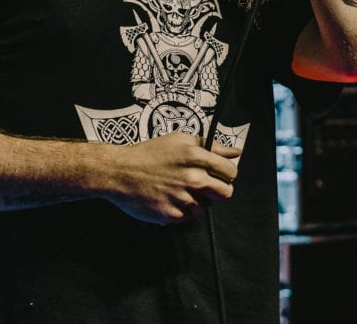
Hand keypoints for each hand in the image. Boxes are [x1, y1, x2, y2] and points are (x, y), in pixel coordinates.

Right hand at [104, 132, 240, 225]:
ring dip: (194, 199)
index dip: (226, 173)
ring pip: (203, 205)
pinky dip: (179, 209)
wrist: (119, 172)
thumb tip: (236, 152)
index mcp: (197, 157)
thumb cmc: (150, 153)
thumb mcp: (180, 140)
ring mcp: (182, 198)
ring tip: (175, 188)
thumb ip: (212, 146)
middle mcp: (192, 179)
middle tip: (201, 184)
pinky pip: (186, 216)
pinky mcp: (171, 215)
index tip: (218, 173)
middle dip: (218, 189)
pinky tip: (166, 197)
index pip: (231, 172)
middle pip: (225, 192)